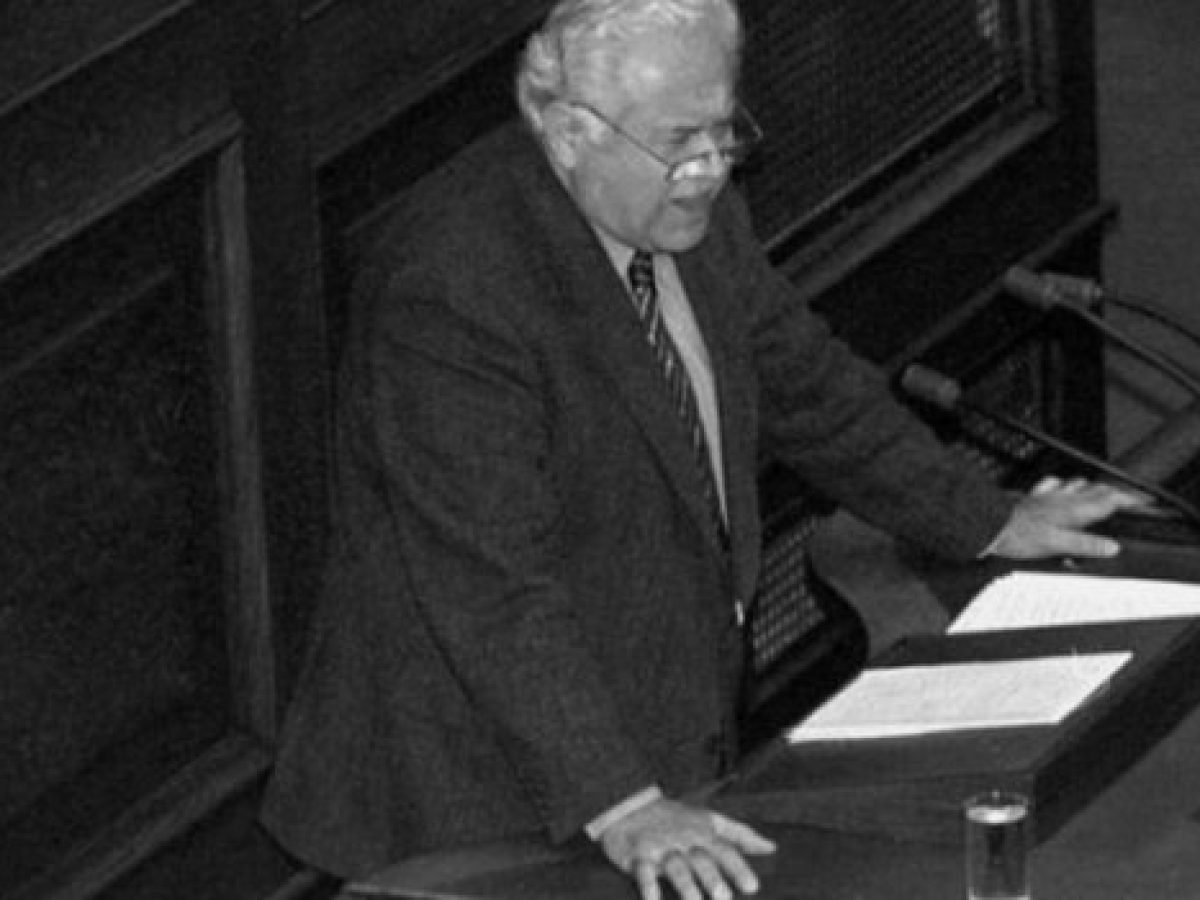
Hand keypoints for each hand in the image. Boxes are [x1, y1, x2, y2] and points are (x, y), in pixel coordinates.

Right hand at [598, 796, 775, 899]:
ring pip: (675, 866)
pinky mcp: (638, 855)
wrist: (631, 805)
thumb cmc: (677, 819)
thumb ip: (740, 835)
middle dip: (712, 877)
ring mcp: (661, 848)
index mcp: (703, 834)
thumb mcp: (710, 821)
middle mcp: (684, 841)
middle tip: (723, 897)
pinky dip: (647, 885)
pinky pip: (642, 870)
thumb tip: (772, 847)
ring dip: (686, 884)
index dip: (738, 868)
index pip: (724, 850)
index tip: (752, 887)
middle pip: (701, 860)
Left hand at [987, 476, 1148, 558]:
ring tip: (1101, 492)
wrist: (986, 524)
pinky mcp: (1032, 497)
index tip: (1144, 500)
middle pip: (1097, 489)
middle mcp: (1062, 499)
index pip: (1108, 500)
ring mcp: (1047, 496)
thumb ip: (1085, 544)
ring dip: (1091, 488)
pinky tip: (1061, 488)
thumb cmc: (1018, 535)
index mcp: (1072, 510)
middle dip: (1115, 492)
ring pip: (1077, 485)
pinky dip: (1063, 486)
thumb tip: (1111, 547)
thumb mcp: (1056, 545)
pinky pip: (1053, 485)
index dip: (1129, 499)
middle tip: (1129, 498)